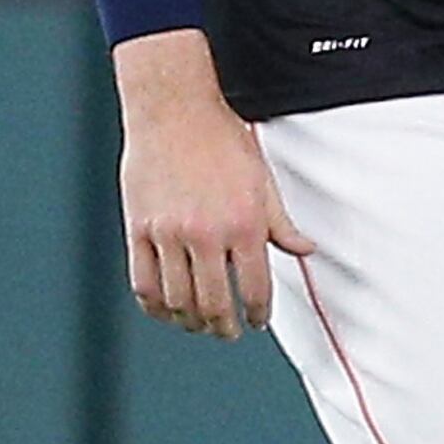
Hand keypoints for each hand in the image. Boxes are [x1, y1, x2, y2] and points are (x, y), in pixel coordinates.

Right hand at [114, 29, 312, 338]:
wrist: (175, 112)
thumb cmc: (223, 141)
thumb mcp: (263, 180)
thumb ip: (282, 223)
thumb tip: (306, 250)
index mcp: (244, 223)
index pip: (255, 288)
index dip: (258, 313)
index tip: (257, 322)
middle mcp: (206, 233)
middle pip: (214, 303)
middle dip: (224, 326)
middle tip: (229, 331)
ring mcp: (168, 234)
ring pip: (177, 300)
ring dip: (190, 321)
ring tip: (200, 324)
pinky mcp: (138, 230)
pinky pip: (143, 284)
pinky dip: (156, 305)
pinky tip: (167, 309)